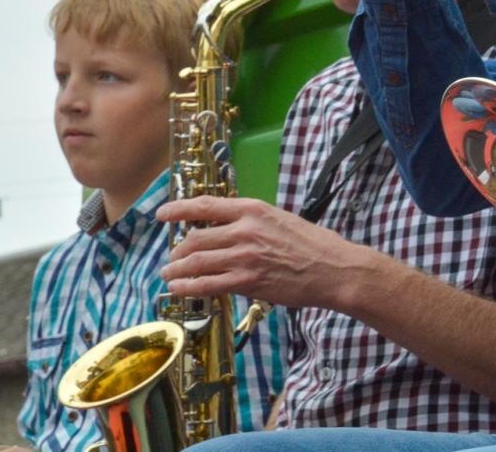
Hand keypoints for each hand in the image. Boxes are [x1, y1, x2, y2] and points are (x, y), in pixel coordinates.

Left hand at [157, 196, 364, 309]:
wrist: (333, 269)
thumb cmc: (313, 244)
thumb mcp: (281, 219)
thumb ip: (253, 222)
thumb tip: (228, 229)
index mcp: (253, 210)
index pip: (205, 205)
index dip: (178, 209)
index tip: (162, 214)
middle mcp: (245, 230)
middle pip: (195, 238)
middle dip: (177, 250)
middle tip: (172, 258)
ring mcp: (244, 257)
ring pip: (196, 262)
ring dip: (176, 270)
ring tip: (169, 275)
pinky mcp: (247, 281)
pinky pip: (207, 284)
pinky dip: (188, 287)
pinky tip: (179, 289)